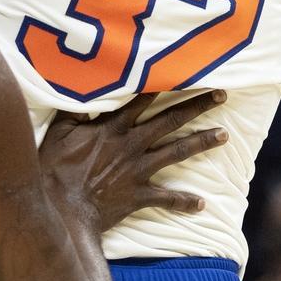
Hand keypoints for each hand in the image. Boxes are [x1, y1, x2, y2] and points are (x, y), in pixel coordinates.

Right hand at [38, 91, 228, 232]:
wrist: (63, 210)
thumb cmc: (55, 169)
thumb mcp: (58, 132)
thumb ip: (73, 110)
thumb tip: (80, 88)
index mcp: (113, 127)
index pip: (143, 99)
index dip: (164, 82)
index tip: (186, 70)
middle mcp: (132, 145)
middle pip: (170, 120)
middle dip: (197, 106)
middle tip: (221, 96)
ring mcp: (138, 170)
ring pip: (177, 152)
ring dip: (202, 142)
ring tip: (225, 135)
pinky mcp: (139, 195)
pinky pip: (166, 198)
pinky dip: (183, 201)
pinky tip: (201, 203)